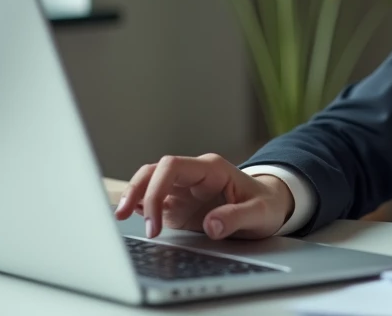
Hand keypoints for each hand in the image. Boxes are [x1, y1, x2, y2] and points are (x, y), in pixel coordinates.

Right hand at [114, 152, 293, 240]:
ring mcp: (183, 190)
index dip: (157, 191)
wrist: (270, 206)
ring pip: (148, 183)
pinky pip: (152, 200)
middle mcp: (193, 176)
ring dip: (133, 197)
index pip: (172, 167)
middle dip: (135, 191)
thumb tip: (212, 225)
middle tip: (124, 217)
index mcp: (211, 169)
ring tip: (121, 219)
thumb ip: (237, 217)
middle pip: (154, 172)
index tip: (155, 224)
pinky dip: (139, 207)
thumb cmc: (266, 205)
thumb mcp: (260, 213)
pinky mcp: (178, 205)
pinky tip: (131, 219)